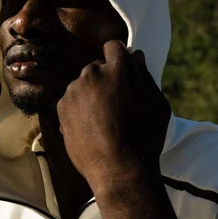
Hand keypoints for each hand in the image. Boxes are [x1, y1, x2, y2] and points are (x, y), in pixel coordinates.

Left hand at [56, 40, 170, 193]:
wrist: (118, 171)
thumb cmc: (145, 137)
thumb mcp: (156, 103)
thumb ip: (144, 75)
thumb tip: (134, 56)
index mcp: (117, 69)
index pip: (113, 47)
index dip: (119, 58)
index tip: (123, 73)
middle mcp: (91, 75)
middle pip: (96, 67)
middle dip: (105, 79)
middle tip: (117, 105)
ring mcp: (73, 92)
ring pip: (82, 85)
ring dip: (91, 95)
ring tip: (104, 121)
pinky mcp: (61, 109)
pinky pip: (71, 102)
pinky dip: (79, 110)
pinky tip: (92, 128)